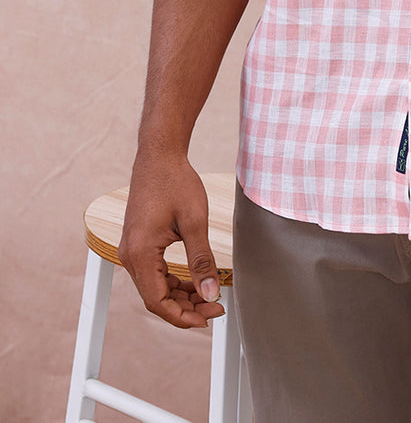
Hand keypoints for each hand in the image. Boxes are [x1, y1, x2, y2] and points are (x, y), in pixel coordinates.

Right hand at [118, 153, 224, 328]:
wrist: (159, 156)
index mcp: (140, 254)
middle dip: (185, 308)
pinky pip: (154, 273)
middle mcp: (130, 256)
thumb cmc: (175, 183)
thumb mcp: (195, 222)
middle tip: (215, 307)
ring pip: (155, 287)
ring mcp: (132, 250)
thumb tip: (211, 294)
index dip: (183, 316)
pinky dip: (173, 281)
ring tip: (208, 296)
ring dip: (180, 295)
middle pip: (155, 298)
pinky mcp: (139, 244)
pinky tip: (194, 281)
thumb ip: (202, 261)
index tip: (208, 318)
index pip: (157, 302)